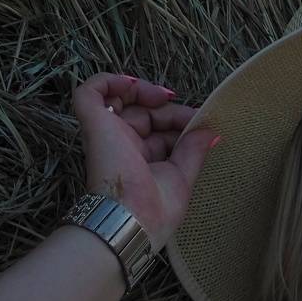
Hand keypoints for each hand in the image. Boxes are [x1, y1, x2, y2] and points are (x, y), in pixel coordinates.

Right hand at [70, 73, 219, 251]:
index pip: (158, 130)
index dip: (178, 120)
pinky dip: (109, 81)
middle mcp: (122, 146)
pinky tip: (134, 84)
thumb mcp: (182, 176)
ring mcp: (107, 134)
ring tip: (162, 97)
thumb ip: (194, 151)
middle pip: (143, 113)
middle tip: (190, 115)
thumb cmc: (156, 210)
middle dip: (167, 108)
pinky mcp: (94, 124)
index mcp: (141, 160)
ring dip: (141, 90)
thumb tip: (212, 132)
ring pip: (117, 99)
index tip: (200, 122)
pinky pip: (89, 92)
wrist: (131, 220)